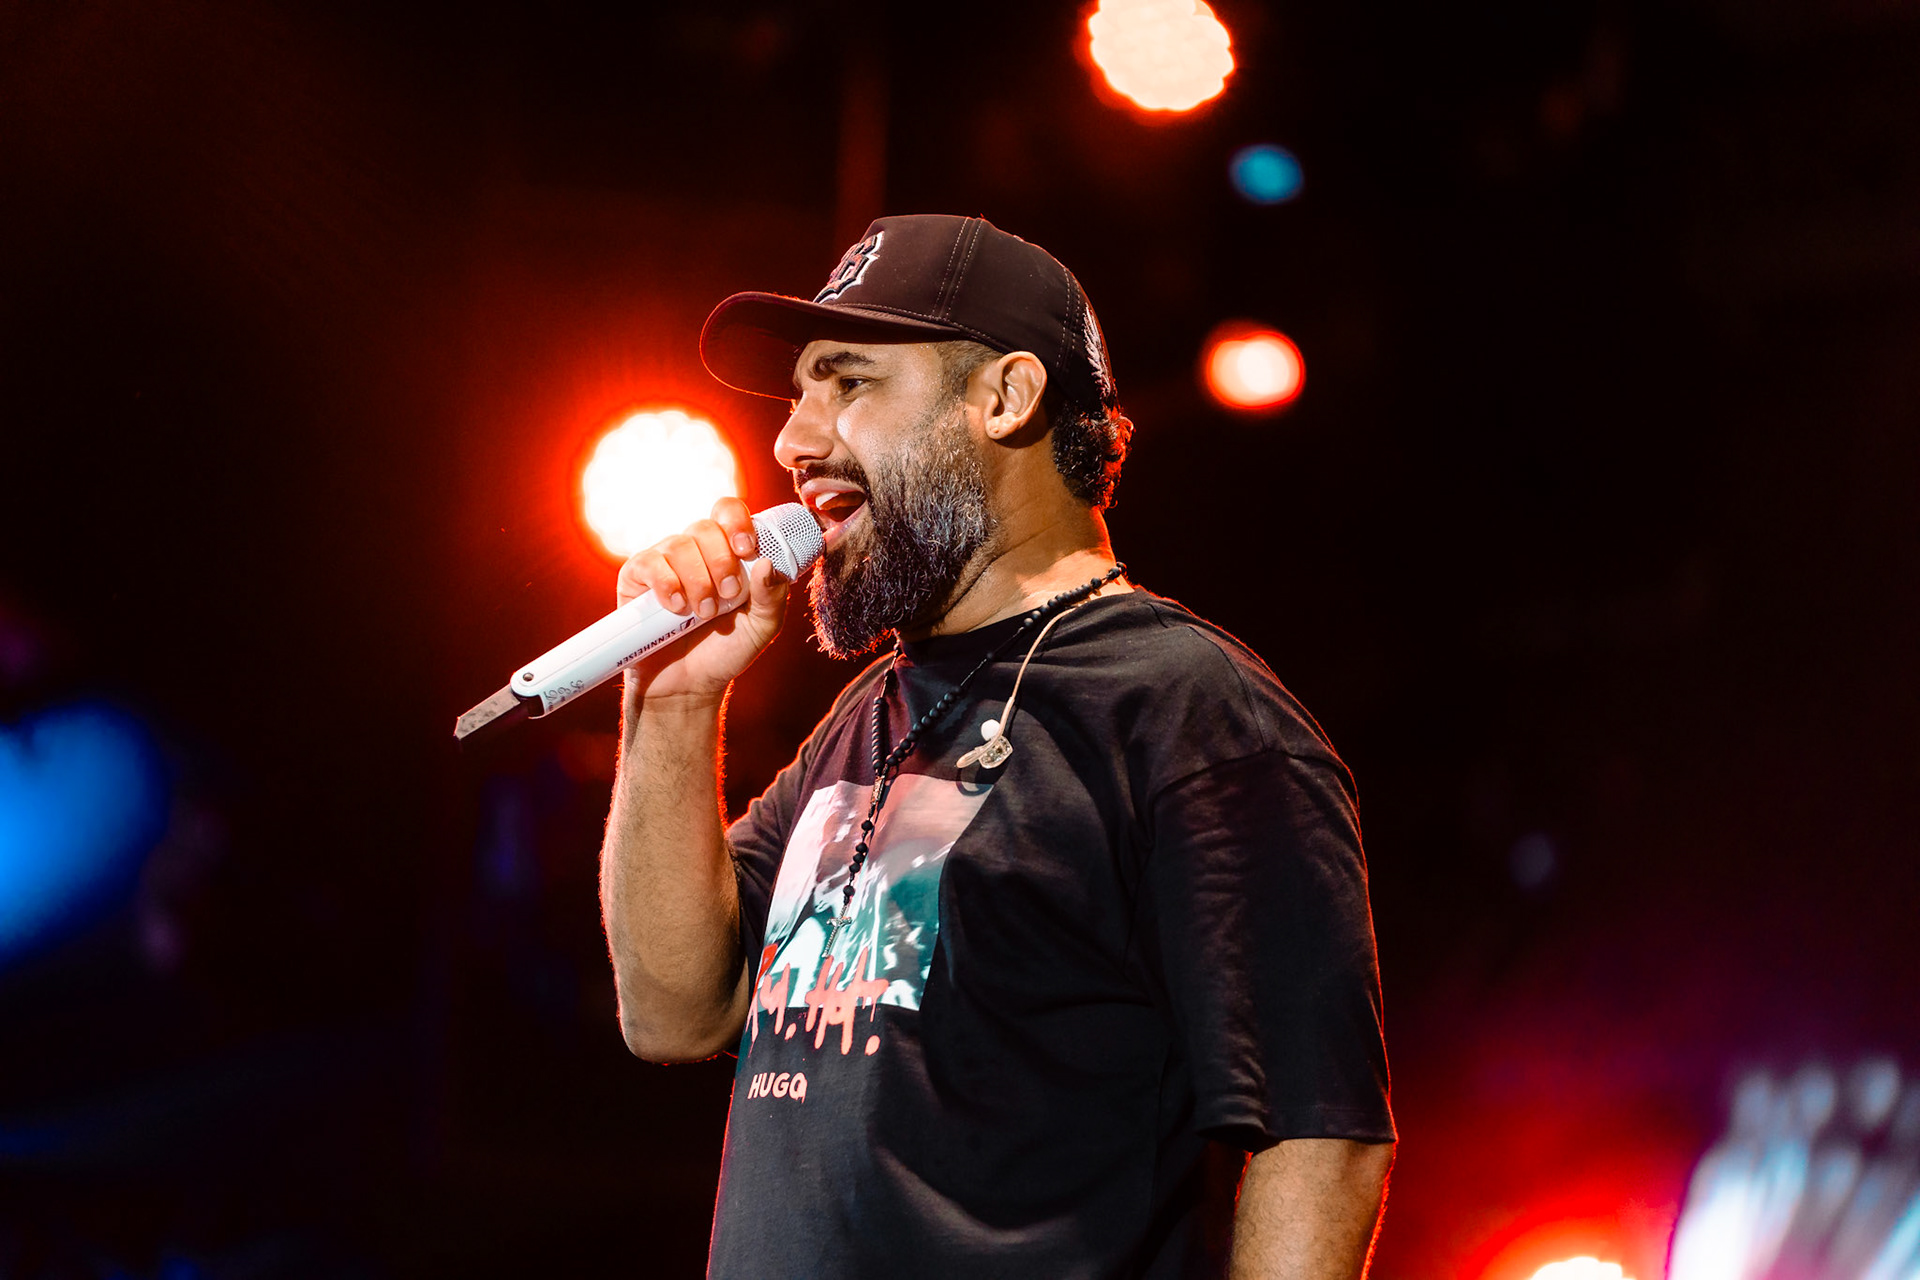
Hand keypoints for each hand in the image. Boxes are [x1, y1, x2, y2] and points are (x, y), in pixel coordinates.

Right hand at [615, 497, 791, 703]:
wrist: (688, 685)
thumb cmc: (725, 649)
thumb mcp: (761, 627)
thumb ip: (772, 597)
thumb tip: (767, 564)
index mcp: (727, 551)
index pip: (729, 511)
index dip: (738, 522)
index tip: (746, 550)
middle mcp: (694, 550)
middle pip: (705, 527)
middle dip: (721, 563)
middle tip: (728, 596)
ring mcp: (664, 561)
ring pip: (680, 545)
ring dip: (698, 581)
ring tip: (704, 614)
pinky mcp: (637, 578)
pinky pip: (650, 564)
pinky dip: (667, 585)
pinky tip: (676, 608)